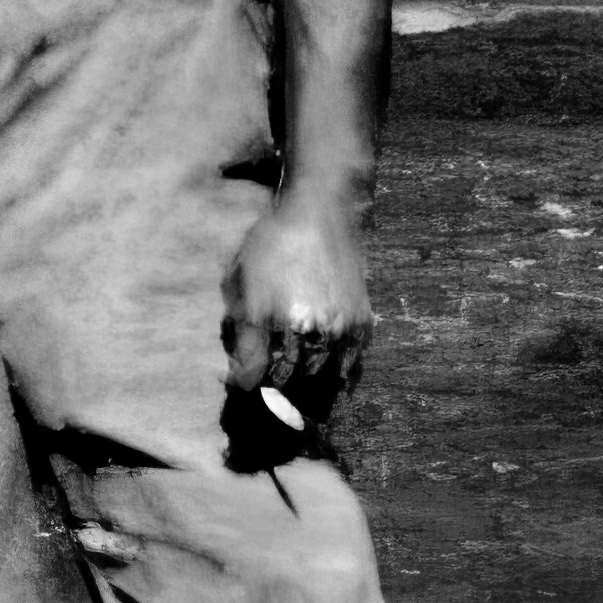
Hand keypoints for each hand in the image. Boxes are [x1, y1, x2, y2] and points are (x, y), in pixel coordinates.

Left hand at [222, 190, 369, 428]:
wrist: (320, 214)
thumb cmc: (270, 245)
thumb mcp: (240, 283)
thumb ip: (241, 334)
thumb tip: (240, 377)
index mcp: (275, 320)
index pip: (258, 374)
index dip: (247, 383)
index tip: (242, 384)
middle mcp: (310, 330)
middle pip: (290, 379)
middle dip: (275, 386)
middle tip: (267, 388)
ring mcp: (340, 330)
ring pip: (320, 376)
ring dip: (305, 384)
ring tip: (295, 387)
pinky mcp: (362, 325)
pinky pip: (350, 366)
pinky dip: (338, 377)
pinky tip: (328, 382)